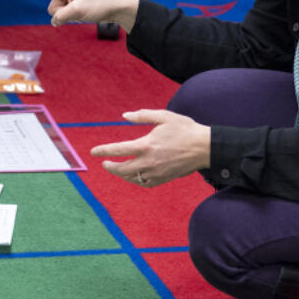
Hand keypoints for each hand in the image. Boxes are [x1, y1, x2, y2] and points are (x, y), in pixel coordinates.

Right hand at [10, 0, 138, 31]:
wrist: (114, 7)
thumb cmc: (98, 5)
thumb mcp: (78, 11)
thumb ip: (61, 16)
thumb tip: (54, 22)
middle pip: (51, 8)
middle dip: (62, 13)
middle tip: (79, 10)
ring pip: (57, 13)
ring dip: (68, 16)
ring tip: (83, 12)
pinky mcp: (71, 5)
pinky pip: (63, 15)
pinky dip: (71, 17)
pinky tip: (82, 14)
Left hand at [90, 109, 210, 187]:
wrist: (204, 148)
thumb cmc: (185, 129)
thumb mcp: (164, 116)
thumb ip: (143, 115)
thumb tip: (125, 116)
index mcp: (147, 145)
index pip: (118, 150)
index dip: (103, 151)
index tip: (94, 152)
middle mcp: (149, 161)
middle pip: (122, 169)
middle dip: (110, 166)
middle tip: (104, 163)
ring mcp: (156, 172)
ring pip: (132, 178)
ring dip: (121, 174)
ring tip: (117, 169)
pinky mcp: (164, 179)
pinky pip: (145, 183)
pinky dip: (136, 180)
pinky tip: (133, 176)